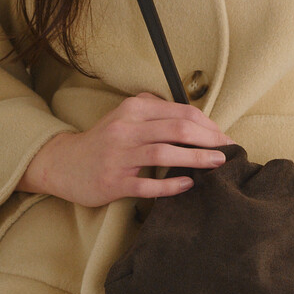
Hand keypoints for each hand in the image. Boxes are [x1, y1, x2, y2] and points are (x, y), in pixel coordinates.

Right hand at [16, 91, 235, 207]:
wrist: (64, 164)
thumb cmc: (103, 140)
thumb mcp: (125, 115)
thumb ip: (154, 109)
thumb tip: (194, 117)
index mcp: (133, 110)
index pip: (180, 112)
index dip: (208, 124)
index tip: (224, 136)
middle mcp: (126, 129)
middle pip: (176, 129)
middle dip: (209, 139)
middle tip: (229, 150)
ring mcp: (118, 156)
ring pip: (164, 154)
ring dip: (195, 158)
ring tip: (217, 164)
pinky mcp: (113, 182)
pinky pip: (146, 184)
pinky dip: (170, 185)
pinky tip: (188, 184)